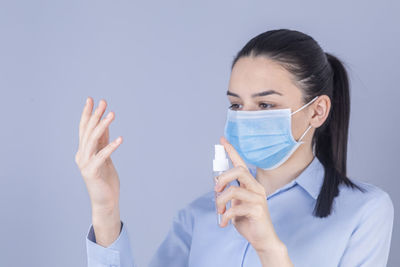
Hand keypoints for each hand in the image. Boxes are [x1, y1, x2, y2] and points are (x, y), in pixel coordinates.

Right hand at [74, 97, 122, 245]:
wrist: (106, 201)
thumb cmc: (106, 179)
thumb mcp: (105, 156)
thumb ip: (103, 142)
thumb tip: (105, 124)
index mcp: (83, 151)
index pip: (84, 128)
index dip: (88, 114)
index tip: (92, 99)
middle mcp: (81, 155)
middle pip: (87, 131)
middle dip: (95, 115)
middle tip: (103, 102)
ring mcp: (85, 164)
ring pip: (92, 140)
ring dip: (102, 126)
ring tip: (112, 114)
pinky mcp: (92, 172)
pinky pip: (102, 156)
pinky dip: (110, 147)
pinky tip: (120, 139)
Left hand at [214, 136, 283, 253]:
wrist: (262, 239)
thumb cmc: (248, 220)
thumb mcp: (235, 205)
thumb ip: (228, 194)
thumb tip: (217, 183)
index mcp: (250, 185)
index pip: (241, 164)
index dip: (231, 151)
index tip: (222, 140)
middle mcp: (256, 188)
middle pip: (239, 171)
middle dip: (223, 178)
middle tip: (215, 189)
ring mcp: (258, 198)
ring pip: (233, 190)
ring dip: (220, 202)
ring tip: (219, 212)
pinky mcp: (258, 210)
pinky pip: (235, 208)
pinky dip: (225, 216)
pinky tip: (224, 223)